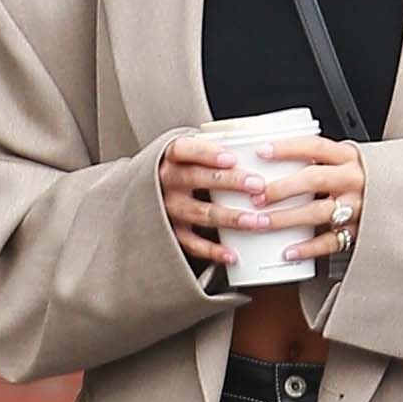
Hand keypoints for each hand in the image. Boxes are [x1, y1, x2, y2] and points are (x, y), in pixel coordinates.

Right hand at [158, 132, 252, 270]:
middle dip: (230, 182)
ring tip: (256, 221)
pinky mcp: (170, 234)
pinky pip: (191, 244)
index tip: (231, 158)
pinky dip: (213, 251)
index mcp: (170, 158)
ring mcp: (167, 209)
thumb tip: (256, 148)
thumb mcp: (188, 156)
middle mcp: (165, 183)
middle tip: (258, 185)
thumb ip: (212, 152)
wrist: (144, 196)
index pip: (184, 150)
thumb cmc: (182, 170)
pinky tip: (233, 253)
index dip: (207, 153)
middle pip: (196, 179)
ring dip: (230, 218)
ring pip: (200, 213)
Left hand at [214, 130, 367, 262]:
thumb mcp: (349, 161)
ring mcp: (358, 207)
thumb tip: (276, 158)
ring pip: (318, 212)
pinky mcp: (360, 232)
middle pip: (313, 179)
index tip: (260, 152)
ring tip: (262, 222)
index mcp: (349, 157)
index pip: (314, 147)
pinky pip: (330, 241)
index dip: (286, 148)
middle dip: (281, 187)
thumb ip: (322, 160)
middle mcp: (354, 180)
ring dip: (286, 218)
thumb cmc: (368, 178)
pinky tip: (288, 250)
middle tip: (257, 195)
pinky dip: (308, 248)